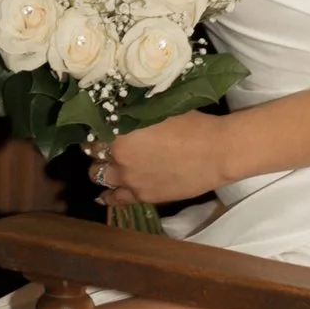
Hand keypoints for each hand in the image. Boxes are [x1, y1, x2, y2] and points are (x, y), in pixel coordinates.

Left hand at [94, 111, 231, 206]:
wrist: (217, 152)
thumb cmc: (191, 124)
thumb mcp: (157, 109)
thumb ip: (133, 113)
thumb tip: (117, 109)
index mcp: (120, 132)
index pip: (92, 130)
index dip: (93, 126)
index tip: (96, 123)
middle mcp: (119, 158)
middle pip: (92, 153)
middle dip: (96, 147)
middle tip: (104, 141)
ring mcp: (129, 180)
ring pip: (99, 175)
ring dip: (100, 168)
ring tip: (107, 163)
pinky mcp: (143, 196)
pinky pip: (116, 199)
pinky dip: (107, 196)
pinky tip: (104, 194)